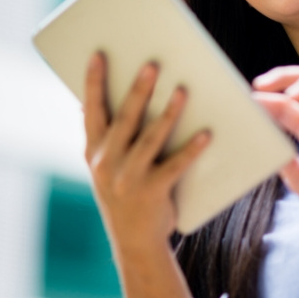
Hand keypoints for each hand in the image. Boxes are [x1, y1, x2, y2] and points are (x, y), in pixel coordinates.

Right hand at [83, 53, 210, 255]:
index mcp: (93, 151)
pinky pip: (175, 166)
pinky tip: (207, 133)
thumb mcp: (102, 166)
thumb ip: (102, 137)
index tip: (98, 55)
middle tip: (152, 64)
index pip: (91, 111)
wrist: (133, 242)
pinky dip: (192, 149)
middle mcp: (107, 163)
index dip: (93, 82)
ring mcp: (129, 179)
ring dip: (168, 113)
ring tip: (182, 90)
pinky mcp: (153, 192)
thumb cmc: (122, 193)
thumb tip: (97, 100)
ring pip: (150, 138)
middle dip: (138, 90)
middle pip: (124, 119)